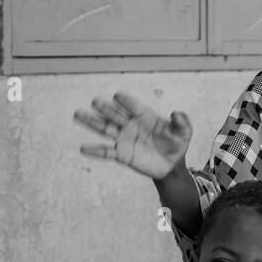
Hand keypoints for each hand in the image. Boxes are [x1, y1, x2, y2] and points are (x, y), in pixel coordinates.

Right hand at [74, 92, 192, 179]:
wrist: (171, 164)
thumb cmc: (176, 144)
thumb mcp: (184, 134)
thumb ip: (182, 123)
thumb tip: (177, 113)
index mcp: (146, 117)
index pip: (134, 107)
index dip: (127, 102)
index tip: (118, 96)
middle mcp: (132, 125)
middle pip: (115, 115)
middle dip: (106, 108)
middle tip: (95, 101)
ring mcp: (125, 139)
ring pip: (105, 129)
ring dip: (92, 122)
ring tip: (78, 114)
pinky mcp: (122, 154)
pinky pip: (106, 152)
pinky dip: (95, 151)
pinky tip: (83, 149)